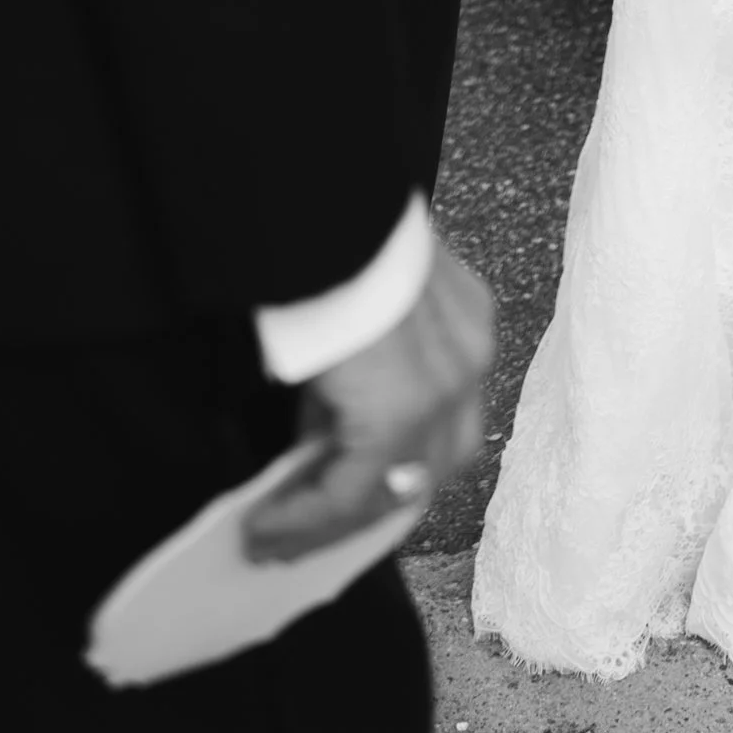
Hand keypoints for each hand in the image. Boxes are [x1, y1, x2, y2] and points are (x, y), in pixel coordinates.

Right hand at [241, 233, 495, 562]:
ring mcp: (443, 387)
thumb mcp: (357, 304)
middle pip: (429, 467)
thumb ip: (359, 369)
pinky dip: (305, 519)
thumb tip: (317, 442)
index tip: (338, 501)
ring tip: (275, 540)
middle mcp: (468, 356)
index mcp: (464, 321)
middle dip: (367, 508)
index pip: (442, 420)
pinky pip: (352, 492)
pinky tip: (265, 528)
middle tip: (307, 533)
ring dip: (330, 525)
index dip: (391, 469)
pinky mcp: (399, 412)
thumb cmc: (325, 236)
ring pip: (393, 491)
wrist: (318, 193)